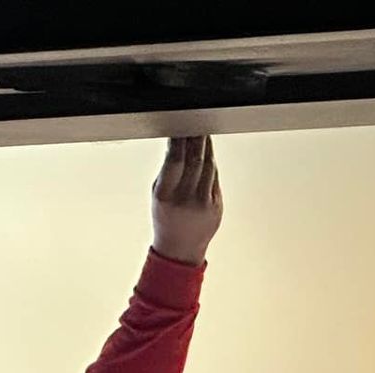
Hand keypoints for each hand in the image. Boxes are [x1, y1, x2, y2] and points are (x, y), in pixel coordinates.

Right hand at [152, 136, 222, 264]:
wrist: (179, 249)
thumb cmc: (166, 219)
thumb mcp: (158, 194)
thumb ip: (168, 170)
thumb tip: (177, 142)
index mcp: (165, 195)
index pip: (175, 159)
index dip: (180, 139)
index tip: (182, 125)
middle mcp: (185, 199)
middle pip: (195, 159)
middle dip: (196, 138)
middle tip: (196, 122)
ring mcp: (203, 203)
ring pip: (208, 165)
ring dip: (206, 147)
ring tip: (203, 133)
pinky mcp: (216, 206)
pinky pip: (214, 177)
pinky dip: (211, 163)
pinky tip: (208, 153)